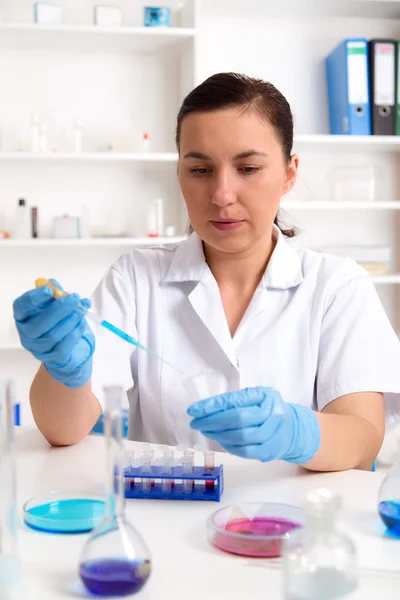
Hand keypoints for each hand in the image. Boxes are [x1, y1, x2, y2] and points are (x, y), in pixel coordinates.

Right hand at [13, 280, 94, 388]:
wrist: (71, 349)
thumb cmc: (60, 322)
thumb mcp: (57, 306)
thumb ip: (55, 294)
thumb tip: (53, 283)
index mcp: (24, 317)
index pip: (22, 307)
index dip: (33, 298)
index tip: (49, 290)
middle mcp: (27, 334)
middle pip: (37, 324)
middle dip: (58, 309)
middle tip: (75, 298)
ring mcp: (39, 349)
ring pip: (53, 335)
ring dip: (71, 319)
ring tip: (82, 309)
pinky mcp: (54, 359)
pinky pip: (64, 346)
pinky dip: (75, 332)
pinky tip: (82, 323)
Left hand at [187, 386, 319, 463]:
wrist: (292, 429)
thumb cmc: (267, 409)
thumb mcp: (254, 397)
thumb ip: (234, 400)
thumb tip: (205, 409)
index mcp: (266, 396)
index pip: (236, 401)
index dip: (213, 406)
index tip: (194, 410)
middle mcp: (273, 414)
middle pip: (238, 419)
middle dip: (212, 421)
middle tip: (196, 422)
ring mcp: (274, 434)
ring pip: (241, 438)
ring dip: (218, 435)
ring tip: (206, 430)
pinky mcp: (270, 451)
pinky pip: (245, 451)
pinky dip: (228, 446)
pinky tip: (220, 439)